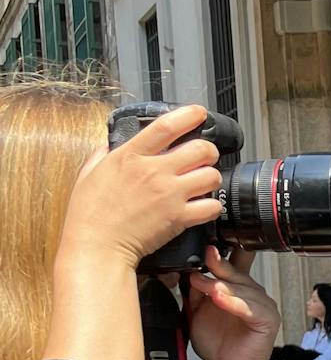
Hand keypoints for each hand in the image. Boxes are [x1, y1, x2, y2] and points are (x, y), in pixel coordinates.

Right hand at [58, 105, 225, 269]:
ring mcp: (169, 194)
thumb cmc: (89, 213)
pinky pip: (212, 206)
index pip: (166, 126)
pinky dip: (212, 206)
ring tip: (203, 183)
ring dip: (212, 178)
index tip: (199, 113)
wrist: (97, 246)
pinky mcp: (179, 217)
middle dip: (209, 151)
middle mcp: (154, 171)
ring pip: (212, 176)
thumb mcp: (89, 174)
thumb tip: (111, 144)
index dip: (189, 115)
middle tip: (204, 157)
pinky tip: (203, 207)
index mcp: (130, 156)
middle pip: (201, 149)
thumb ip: (102, 154)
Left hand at [185, 247, 281, 359]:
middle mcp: (253, 292)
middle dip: (219, 264)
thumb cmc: (218, 344)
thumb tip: (184, 269)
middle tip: (206, 256)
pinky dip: (235, 303)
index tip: (205, 243)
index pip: (233, 262)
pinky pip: (251, 308)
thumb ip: (194, 291)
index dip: (222, 252)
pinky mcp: (268, 319)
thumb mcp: (196, 311)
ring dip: (223, 285)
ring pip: (243, 288)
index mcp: (237, 287)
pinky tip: (219, 299)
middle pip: (237, 272)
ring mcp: (263, 305)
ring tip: (206, 284)